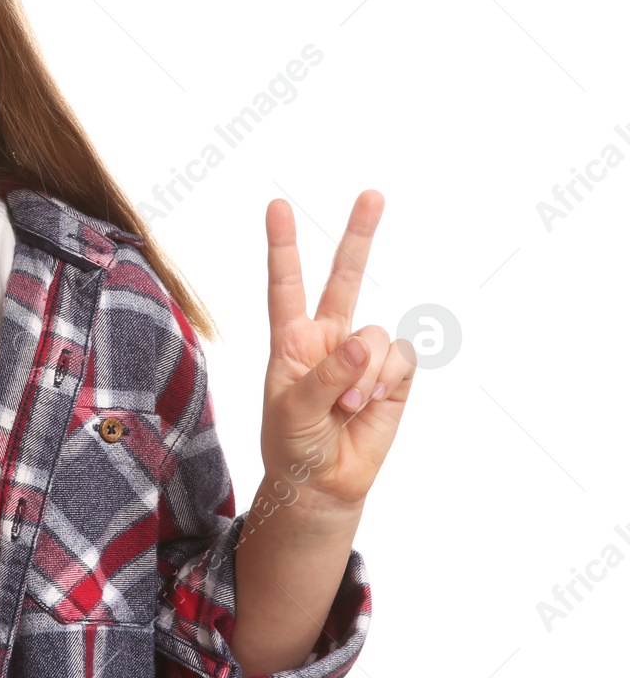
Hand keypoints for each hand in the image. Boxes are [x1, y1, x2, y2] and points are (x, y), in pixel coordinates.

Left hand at [257, 190, 416, 520]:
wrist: (323, 483)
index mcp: (291, 339)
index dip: (283, 246)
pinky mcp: (393, 376)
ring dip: (364, 374)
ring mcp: (363, 355)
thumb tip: (361, 344)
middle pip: (345, 278)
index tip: (276, 206)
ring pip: (376, 336)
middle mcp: (329, 337)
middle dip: (360, 236)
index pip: (285, 284)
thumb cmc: (294, 443)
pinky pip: (400, 361)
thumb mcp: (293, 410)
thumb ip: (325, 375)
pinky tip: (370, 405)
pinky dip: (385, 383)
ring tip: (346, 407)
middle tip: (373, 194)